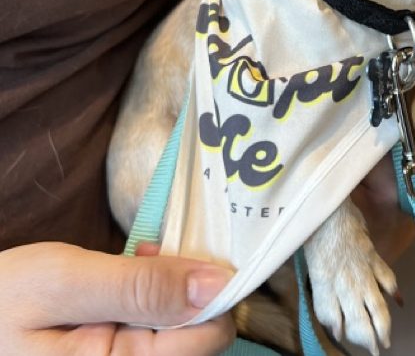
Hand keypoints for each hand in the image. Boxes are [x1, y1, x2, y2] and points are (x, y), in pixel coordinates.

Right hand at [0, 241, 235, 355]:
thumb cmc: (0, 300)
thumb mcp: (64, 283)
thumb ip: (139, 287)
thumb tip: (218, 284)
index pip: (210, 338)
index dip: (213, 289)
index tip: (189, 251)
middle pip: (198, 338)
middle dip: (187, 288)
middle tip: (149, 252)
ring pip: (176, 334)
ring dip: (167, 293)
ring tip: (135, 260)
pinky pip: (148, 338)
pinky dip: (147, 303)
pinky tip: (122, 284)